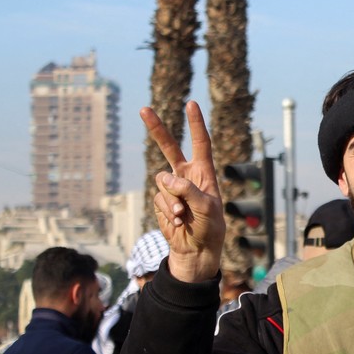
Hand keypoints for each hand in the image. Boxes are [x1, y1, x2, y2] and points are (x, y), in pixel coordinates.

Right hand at [141, 101, 224, 282]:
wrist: (196, 249)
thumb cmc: (209, 227)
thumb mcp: (206, 208)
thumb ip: (187, 190)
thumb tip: (164, 178)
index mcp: (204, 173)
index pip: (201, 144)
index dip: (196, 124)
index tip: (191, 104)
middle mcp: (187, 176)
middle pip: (170, 148)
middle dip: (157, 129)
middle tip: (144, 109)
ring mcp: (172, 188)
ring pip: (162, 181)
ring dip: (171, 200)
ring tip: (183, 216)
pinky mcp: (161, 200)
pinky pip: (158, 198)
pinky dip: (166, 211)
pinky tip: (177, 222)